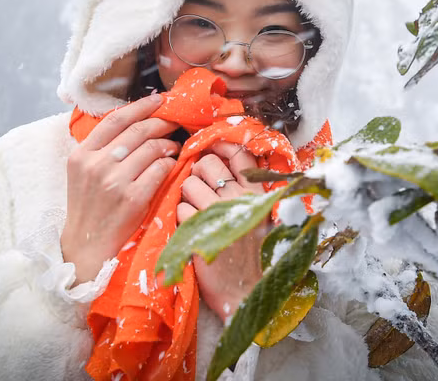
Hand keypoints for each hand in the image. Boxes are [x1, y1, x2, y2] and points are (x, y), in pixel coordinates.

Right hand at [62, 94, 179, 284]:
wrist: (86, 246)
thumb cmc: (88, 207)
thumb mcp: (83, 172)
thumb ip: (101, 148)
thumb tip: (134, 122)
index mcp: (81, 154)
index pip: (115, 119)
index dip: (140, 106)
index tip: (158, 101)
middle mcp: (96, 164)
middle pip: (137, 130)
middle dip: (161, 122)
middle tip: (174, 122)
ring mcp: (114, 181)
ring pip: (152, 148)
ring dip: (168, 144)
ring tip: (173, 146)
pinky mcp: (133, 198)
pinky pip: (160, 170)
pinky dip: (170, 164)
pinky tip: (171, 165)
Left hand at [177, 142, 269, 322]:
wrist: (245, 291)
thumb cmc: (250, 253)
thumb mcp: (256, 217)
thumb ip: (243, 190)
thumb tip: (217, 160)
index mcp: (256, 194)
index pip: (239, 153)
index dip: (220, 146)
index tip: (211, 151)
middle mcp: (240, 200)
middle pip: (207, 163)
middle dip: (197, 172)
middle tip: (198, 188)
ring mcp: (220, 215)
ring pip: (189, 184)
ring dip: (186, 196)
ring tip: (195, 211)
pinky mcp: (201, 232)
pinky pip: (181, 209)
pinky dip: (181, 217)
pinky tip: (191, 228)